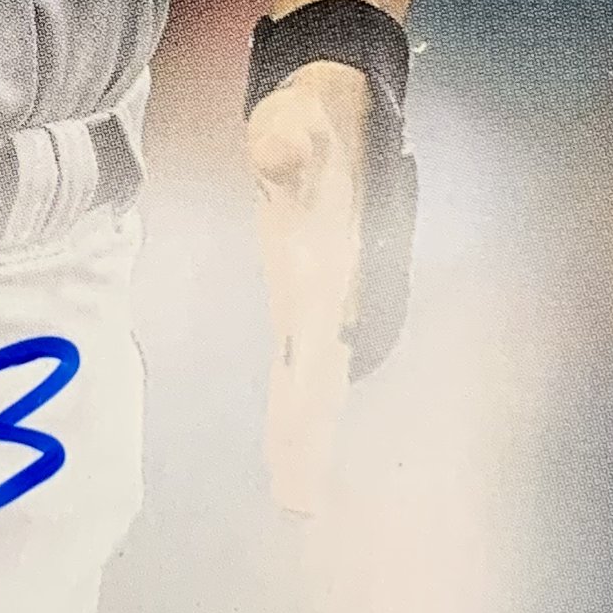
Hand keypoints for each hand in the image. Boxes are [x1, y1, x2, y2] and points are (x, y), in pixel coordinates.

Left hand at [246, 59, 371, 520]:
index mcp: (330, 266)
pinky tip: (287, 445)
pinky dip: (295, 406)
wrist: (335, 104)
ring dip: (304, 435)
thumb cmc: (313, 113)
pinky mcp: (303, 295)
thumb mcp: (296, 118)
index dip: (313, 393)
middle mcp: (333, 292)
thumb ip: (289, 138)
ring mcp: (320, 297)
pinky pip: (299, 363)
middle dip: (310, 441)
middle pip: (321, 378)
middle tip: (299, 508)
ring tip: (296, 500)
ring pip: (314, 380)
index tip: (305, 438)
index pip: (320, 342)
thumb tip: (276, 141)